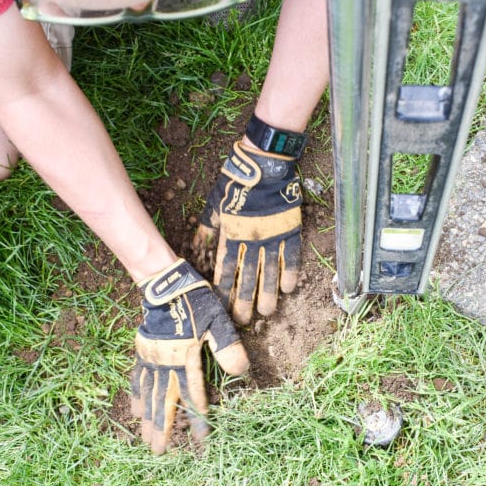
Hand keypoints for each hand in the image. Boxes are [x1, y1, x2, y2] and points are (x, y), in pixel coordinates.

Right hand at [130, 259, 248, 453]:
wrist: (165, 283)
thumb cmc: (195, 301)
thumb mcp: (218, 321)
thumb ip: (227, 347)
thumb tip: (242, 372)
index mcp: (185, 358)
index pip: (193, 394)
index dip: (198, 417)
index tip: (201, 440)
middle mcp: (165, 363)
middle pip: (164, 402)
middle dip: (163, 429)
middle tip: (160, 454)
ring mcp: (151, 359)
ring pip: (148, 396)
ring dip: (147, 420)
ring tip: (146, 442)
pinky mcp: (142, 352)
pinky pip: (136, 379)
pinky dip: (135, 397)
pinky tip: (134, 412)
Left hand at [193, 141, 301, 324]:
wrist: (264, 165)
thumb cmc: (235, 184)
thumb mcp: (214, 206)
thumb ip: (206, 230)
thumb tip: (195, 249)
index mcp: (230, 235)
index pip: (225, 269)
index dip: (223, 289)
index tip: (220, 306)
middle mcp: (251, 241)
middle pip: (247, 277)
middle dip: (244, 300)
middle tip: (242, 319)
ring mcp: (272, 237)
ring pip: (269, 273)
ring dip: (267, 294)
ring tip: (266, 312)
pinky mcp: (289, 231)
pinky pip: (290, 257)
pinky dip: (289, 274)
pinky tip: (288, 290)